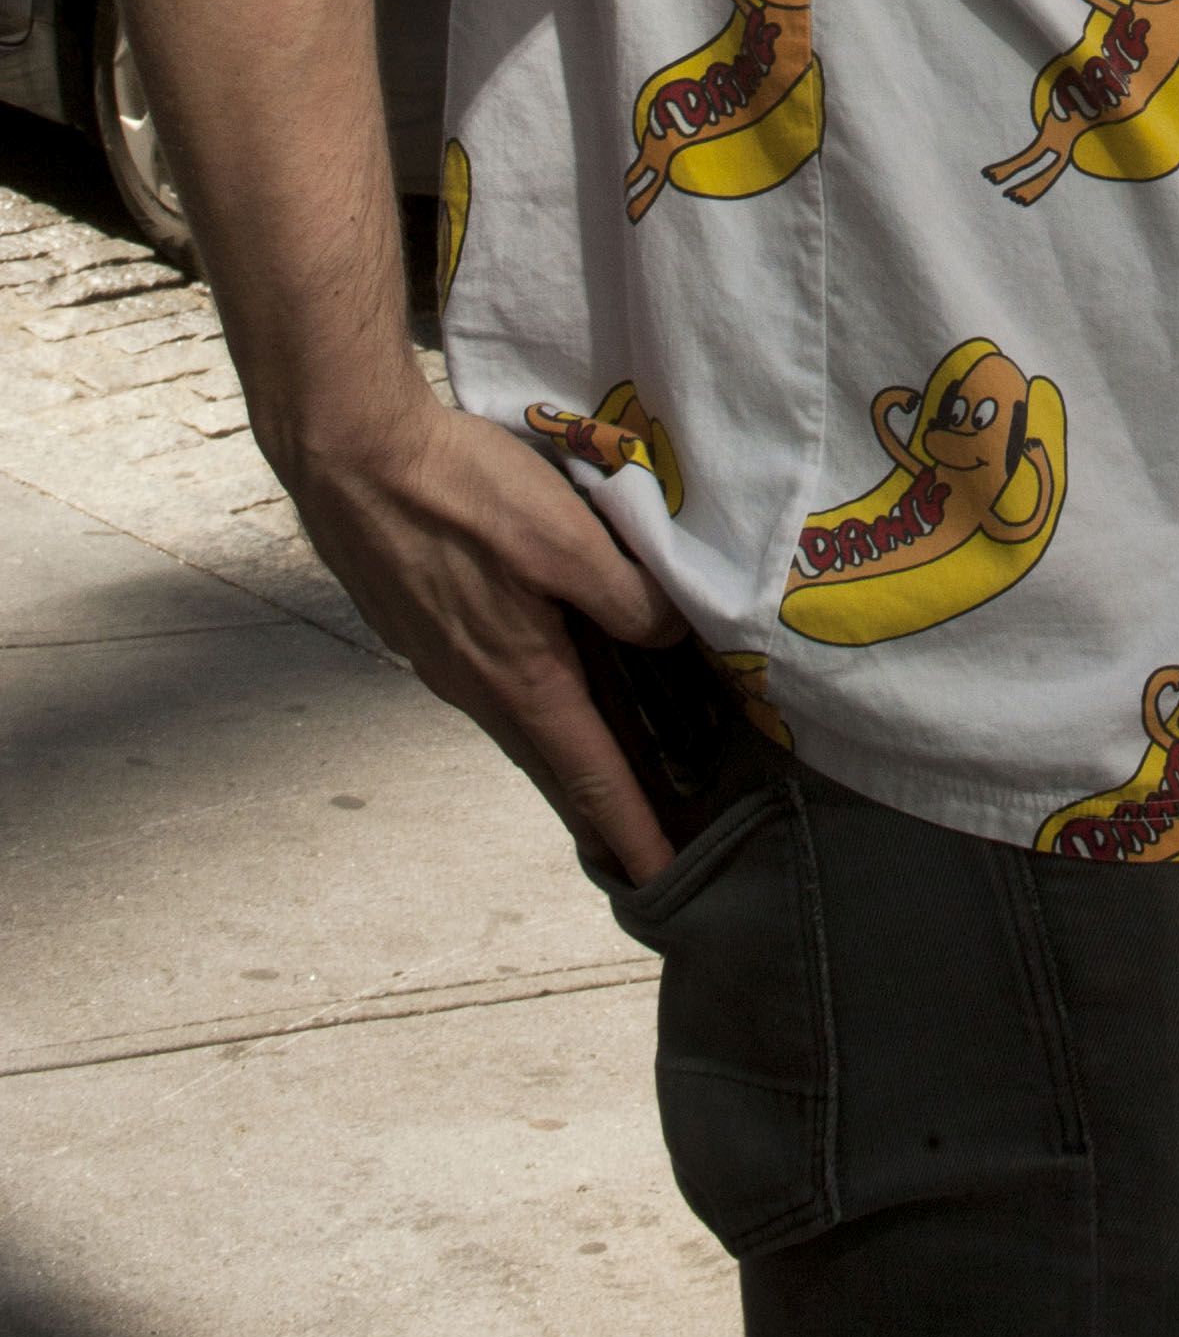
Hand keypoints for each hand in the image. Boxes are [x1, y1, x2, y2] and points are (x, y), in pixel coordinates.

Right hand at [285, 393, 690, 884]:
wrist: (353, 458)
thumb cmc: (460, 493)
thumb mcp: (567, 537)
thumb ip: (627, 595)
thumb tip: (667, 637)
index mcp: (520, 676)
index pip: (588, 774)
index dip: (629, 828)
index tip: (657, 878)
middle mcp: (474, 685)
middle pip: (550, 761)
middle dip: (597, 805)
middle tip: (639, 840)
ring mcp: (440, 660)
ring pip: (517, 722)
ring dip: (561, 752)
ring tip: (601, 766)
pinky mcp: (421, 627)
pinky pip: (487, 684)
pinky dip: (526, 704)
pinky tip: (541, 678)